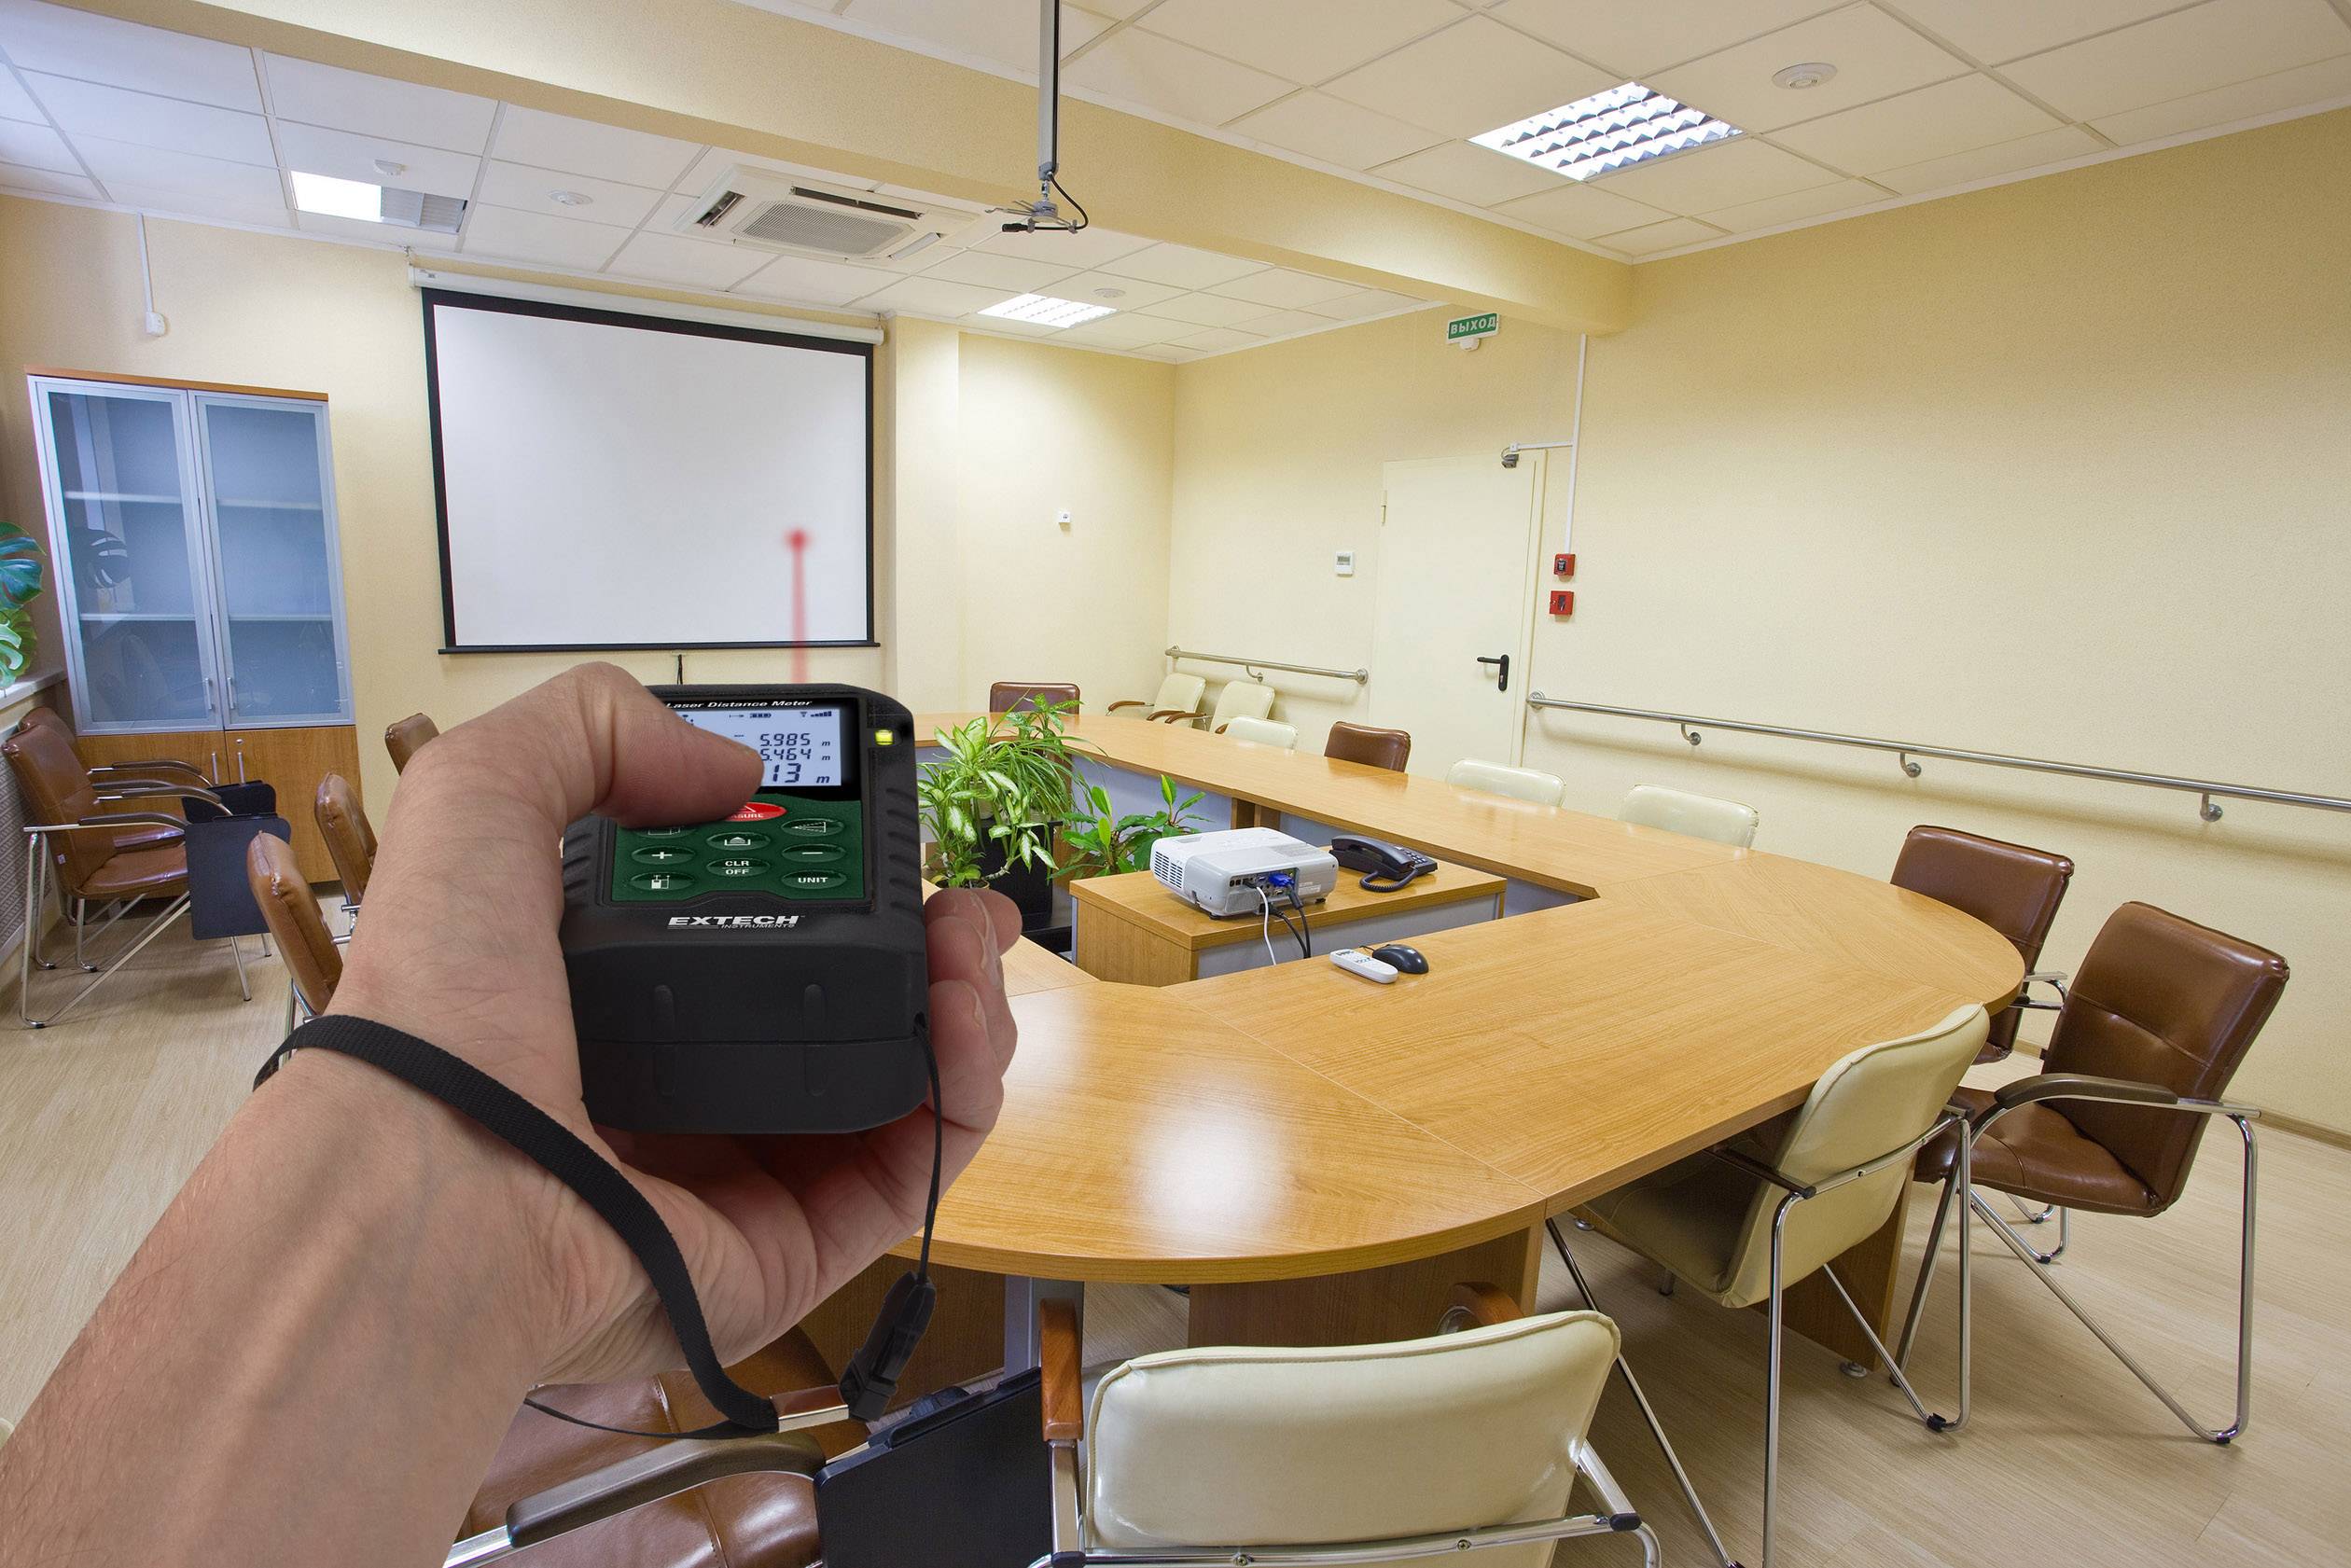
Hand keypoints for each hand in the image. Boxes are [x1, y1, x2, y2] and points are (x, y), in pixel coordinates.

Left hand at [308, 663, 1019, 1384]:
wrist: (430, 1181)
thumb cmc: (436, 1010)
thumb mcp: (478, 802)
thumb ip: (589, 730)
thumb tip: (729, 769)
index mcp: (613, 1004)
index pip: (758, 942)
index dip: (838, 889)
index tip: (886, 846)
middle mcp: (684, 1092)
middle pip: (850, 1015)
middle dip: (927, 950)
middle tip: (959, 907)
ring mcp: (743, 1177)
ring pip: (902, 1091)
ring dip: (960, 1007)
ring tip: (965, 951)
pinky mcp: (791, 1251)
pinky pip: (913, 1170)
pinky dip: (963, 1091)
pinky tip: (958, 1018)